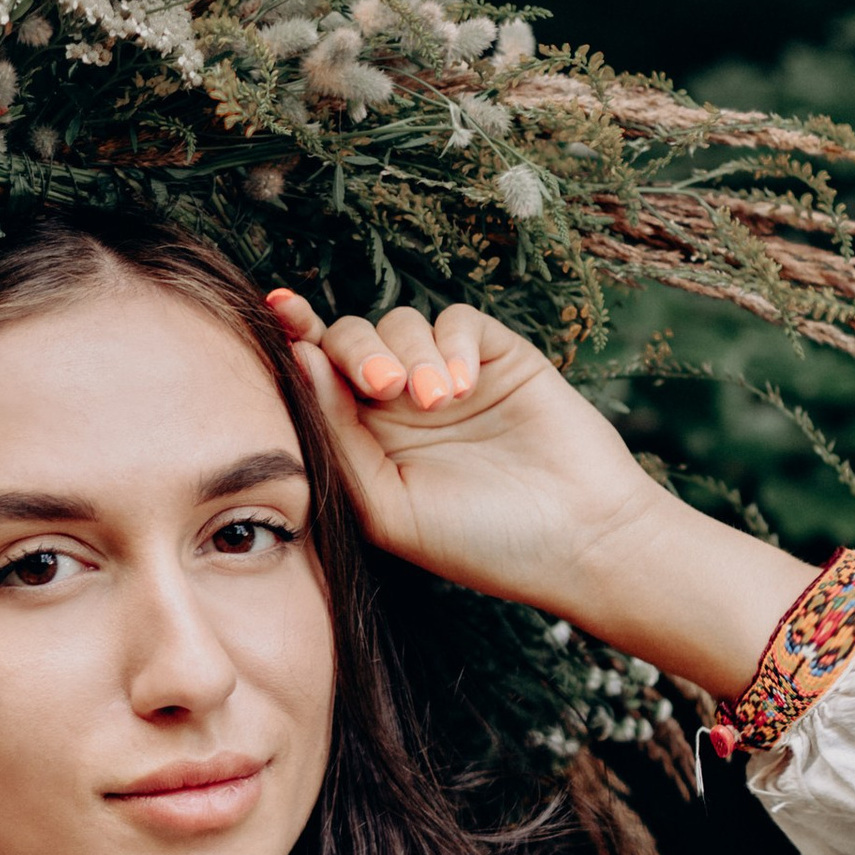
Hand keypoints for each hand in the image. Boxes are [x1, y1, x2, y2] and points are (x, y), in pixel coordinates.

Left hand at [264, 289, 817, 696]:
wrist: (579, 540)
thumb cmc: (480, 542)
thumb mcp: (387, 506)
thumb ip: (337, 437)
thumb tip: (298, 361)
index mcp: (365, 441)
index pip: (318, 377)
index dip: (294, 339)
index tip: (276, 312)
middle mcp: (400, 405)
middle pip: (353, 340)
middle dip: (358, 351)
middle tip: (384, 388)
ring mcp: (449, 378)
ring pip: (401, 323)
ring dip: (410, 353)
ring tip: (436, 402)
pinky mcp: (498, 357)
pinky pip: (456, 320)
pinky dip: (450, 342)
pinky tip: (461, 386)